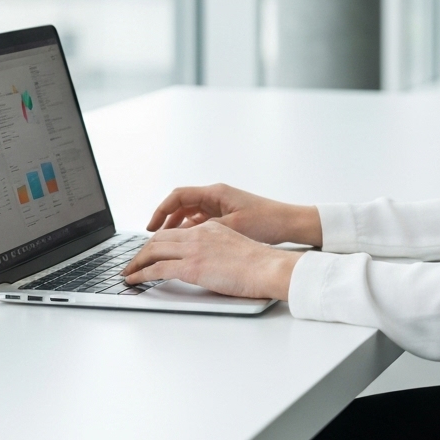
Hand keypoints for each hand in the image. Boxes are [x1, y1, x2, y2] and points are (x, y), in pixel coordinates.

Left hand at [121, 219, 301, 300]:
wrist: (268, 267)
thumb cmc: (258, 263)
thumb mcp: (234, 247)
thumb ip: (217, 249)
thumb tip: (208, 262)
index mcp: (209, 228)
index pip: (175, 231)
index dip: (158, 241)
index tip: (149, 251)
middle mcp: (198, 234)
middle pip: (160, 238)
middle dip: (142, 251)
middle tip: (132, 263)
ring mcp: (194, 249)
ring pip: (154, 250)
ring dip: (136, 262)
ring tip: (127, 273)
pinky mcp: (192, 267)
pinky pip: (158, 268)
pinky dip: (141, 274)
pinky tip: (133, 280)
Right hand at [145, 183, 321, 246]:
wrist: (289, 222)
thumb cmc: (266, 221)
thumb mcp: (232, 227)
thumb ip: (205, 231)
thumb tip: (180, 239)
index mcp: (215, 193)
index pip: (178, 196)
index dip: (160, 211)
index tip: (150, 228)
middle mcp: (216, 196)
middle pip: (180, 204)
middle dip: (164, 221)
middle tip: (151, 239)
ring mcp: (220, 206)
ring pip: (189, 214)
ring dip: (176, 227)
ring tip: (165, 246)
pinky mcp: (226, 217)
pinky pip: (200, 221)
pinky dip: (189, 232)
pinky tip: (185, 246)